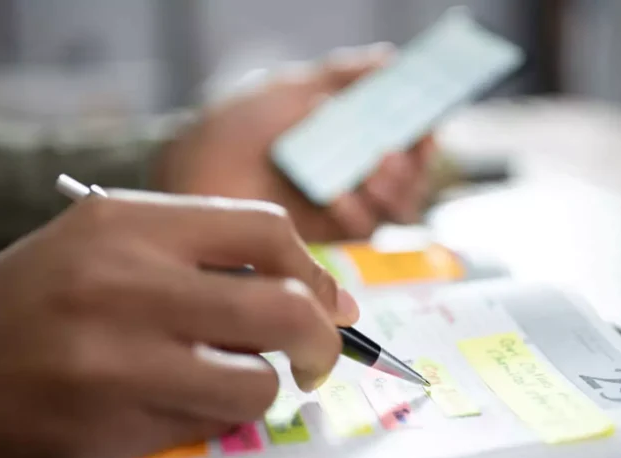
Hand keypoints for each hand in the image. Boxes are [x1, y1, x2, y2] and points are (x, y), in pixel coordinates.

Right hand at [0, 191, 357, 457]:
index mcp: (127, 222)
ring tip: (232, 377)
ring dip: (264, 385)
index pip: (263, 228)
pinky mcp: (111, 424)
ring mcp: (118, 357)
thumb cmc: (32, 305)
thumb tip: (321, 295)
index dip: (313, 268)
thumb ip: (209, 261)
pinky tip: (185, 402)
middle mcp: (125, 280)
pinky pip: (212, 424)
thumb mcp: (109, 248)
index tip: (327, 298)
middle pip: (283, 305)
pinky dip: (219, 416)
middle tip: (318, 354)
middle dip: (323, 338)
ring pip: (258, 379)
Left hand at [153, 44, 435, 241]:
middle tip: (395, 151)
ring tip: (374, 167)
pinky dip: (357, 209)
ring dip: (392, 186)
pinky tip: (338, 194)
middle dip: (410, 163)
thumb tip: (390, 58)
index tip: (425, 128)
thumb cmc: (239, 126)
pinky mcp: (322, 235)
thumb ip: (341, 75)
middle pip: (408, 174)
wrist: (195, 169)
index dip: (421, 134)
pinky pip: (360, 227)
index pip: (405, 136)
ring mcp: (338, 205)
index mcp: (348, 134)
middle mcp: (350, 171)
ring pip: (392, 204)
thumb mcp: (291, 89)